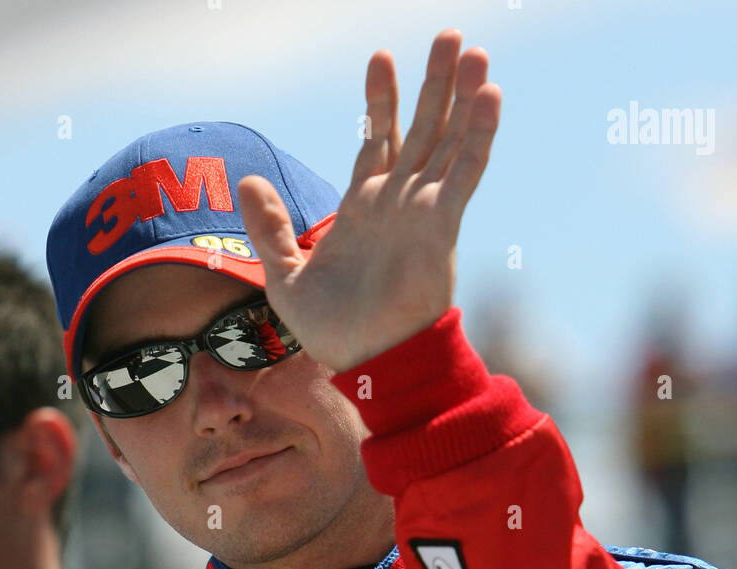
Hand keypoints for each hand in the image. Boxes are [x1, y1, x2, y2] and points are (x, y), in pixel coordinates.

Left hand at [236, 30, 501, 371]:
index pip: (377, 138)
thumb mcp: (284, 277)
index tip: (381, 56)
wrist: (366, 364)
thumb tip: (247, 181)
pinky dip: (477, 137)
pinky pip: (464, 174)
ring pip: (448, 142)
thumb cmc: (330, 331)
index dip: (380, 98)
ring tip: (475, 54)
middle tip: (450, 36)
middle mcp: (398, 201)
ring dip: (463, 99)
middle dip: (434, 83)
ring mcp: (423, 211)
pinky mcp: (442, 227)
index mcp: (363, 206)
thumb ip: (270, 229)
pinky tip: (489, 99)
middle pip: (421, 127)